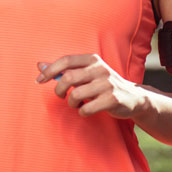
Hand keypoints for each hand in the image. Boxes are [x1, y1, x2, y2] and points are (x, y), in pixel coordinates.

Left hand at [35, 55, 150, 119]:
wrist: (133, 97)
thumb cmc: (103, 84)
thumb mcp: (86, 73)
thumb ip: (64, 69)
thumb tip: (39, 65)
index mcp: (92, 59)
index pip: (65, 61)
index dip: (49, 71)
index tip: (39, 81)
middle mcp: (100, 69)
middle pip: (68, 77)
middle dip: (59, 90)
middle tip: (61, 96)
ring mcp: (107, 84)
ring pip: (76, 94)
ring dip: (71, 102)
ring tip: (76, 103)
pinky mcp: (112, 99)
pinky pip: (87, 108)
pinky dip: (82, 112)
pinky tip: (86, 110)